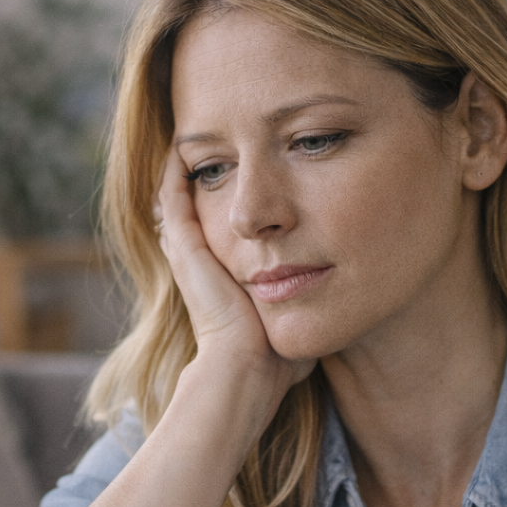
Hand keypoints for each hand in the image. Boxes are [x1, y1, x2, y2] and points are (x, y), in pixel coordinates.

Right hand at [155, 150, 315, 401]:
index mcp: (220, 280)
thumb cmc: (276, 359)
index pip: (215, 233)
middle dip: (205, 179)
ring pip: (177, 198)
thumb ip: (307, 306)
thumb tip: (333, 299)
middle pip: (192, 210)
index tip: (245, 182)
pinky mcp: (184, 246)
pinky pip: (173, 194)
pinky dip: (176, 169)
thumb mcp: (294, 320)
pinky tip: (187, 142)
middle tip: (215, 150)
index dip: (227, 206)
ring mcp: (188, 253)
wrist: (248, 369)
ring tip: (197, 137)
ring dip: (190, 168)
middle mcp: (198, 264)